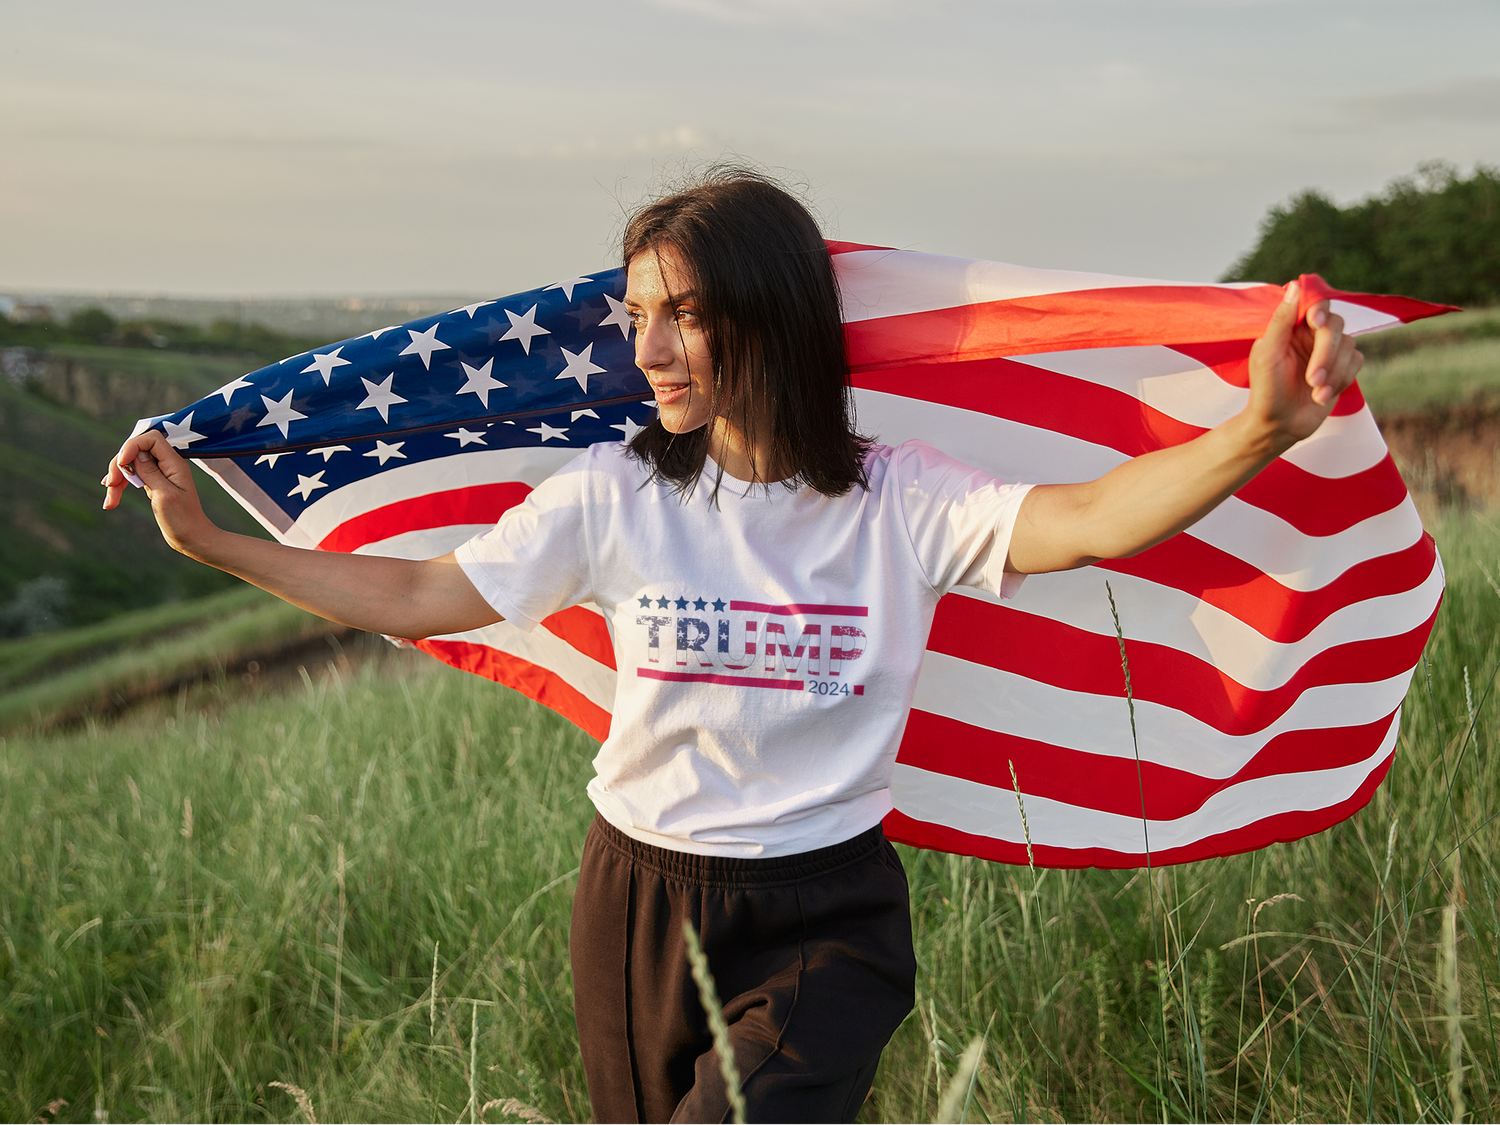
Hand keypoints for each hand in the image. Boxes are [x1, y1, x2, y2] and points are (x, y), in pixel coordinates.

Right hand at [102, 430, 216, 556]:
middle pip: (135, 451)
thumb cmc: (182, 519)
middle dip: (119, 466)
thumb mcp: (164, 495)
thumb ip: (150, 471)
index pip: (152, 439)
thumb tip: (136, 451)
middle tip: (109, 486)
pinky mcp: (153, 482)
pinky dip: (120, 486)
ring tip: (109, 502)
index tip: (122, 463)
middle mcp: (168, 465)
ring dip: (116, 480)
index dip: (132, 445)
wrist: (191, 538)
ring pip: (130, 465)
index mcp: (175, 464)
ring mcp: (160, 473)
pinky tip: (111, 500)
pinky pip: (132, 477)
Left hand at [1245, 281, 1364, 450]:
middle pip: (1335, 324)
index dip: (1319, 309)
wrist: (1279, 425)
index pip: (1314, 304)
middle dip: (1326, 353)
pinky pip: (1356, 361)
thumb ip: (1281, 321)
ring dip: (1332, 372)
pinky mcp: (1342, 367)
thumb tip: (1295, 286)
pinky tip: (1322, 395)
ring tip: (1314, 391)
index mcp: (1291, 327)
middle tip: (1311, 379)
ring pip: (1348, 344)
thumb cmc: (1266, 390)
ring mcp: (1328, 350)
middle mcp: (1311, 335)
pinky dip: (1341, 379)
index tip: (1314, 322)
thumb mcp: (1267, 354)